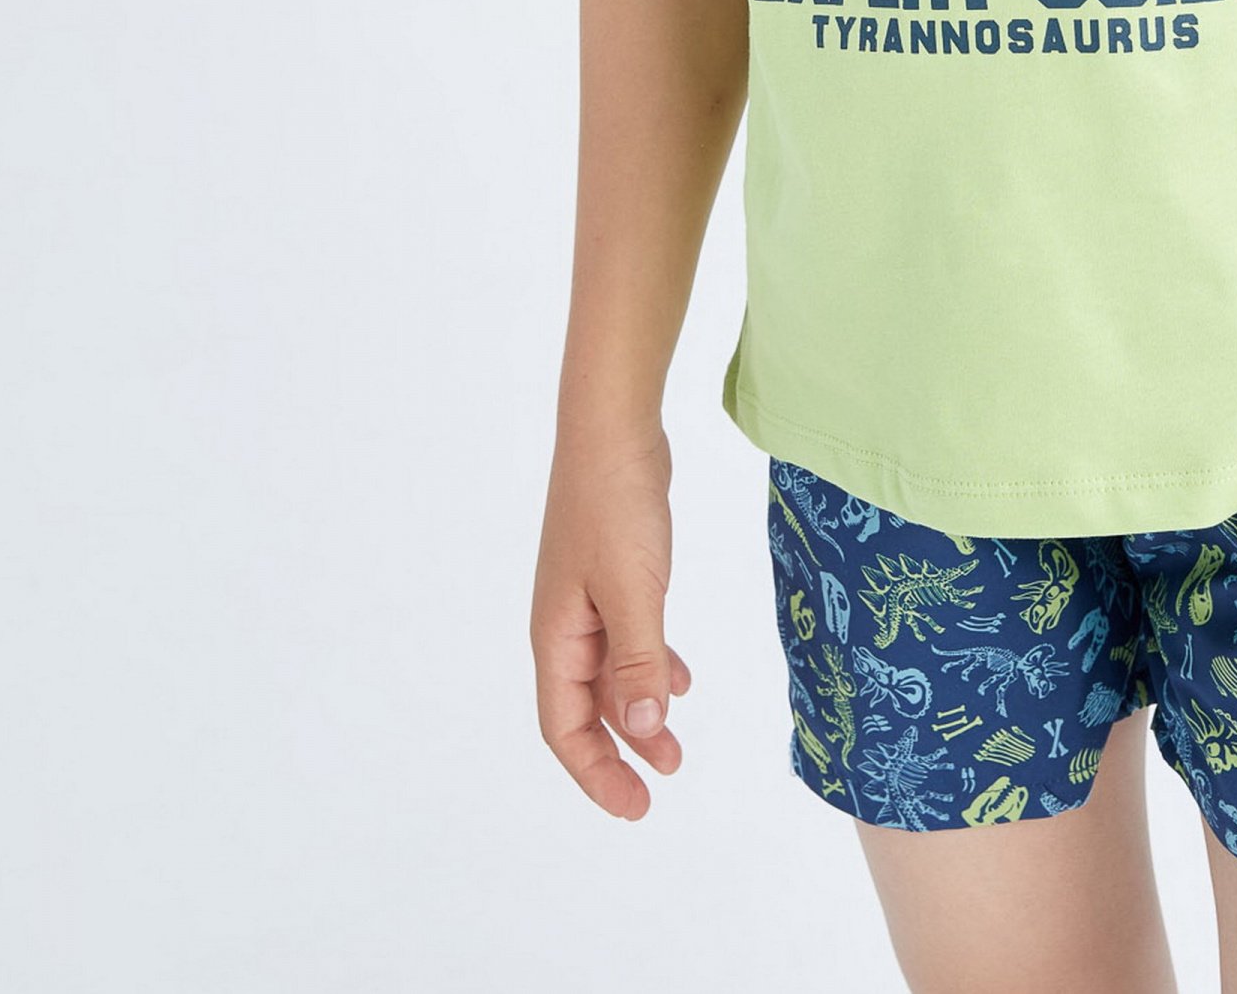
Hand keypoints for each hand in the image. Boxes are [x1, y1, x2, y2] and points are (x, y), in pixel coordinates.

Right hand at [531, 417, 692, 818]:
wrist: (614, 429)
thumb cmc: (614, 504)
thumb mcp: (632, 590)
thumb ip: (638, 660)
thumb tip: (643, 726)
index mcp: (556, 636)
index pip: (563, 727)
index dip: (595, 772)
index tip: (635, 806)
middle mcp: (564, 624)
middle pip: (584, 709)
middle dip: (620, 751)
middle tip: (664, 780)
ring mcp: (587, 599)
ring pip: (610, 675)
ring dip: (641, 710)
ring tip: (676, 743)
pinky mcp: (612, 574)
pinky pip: (627, 638)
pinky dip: (651, 664)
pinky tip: (680, 676)